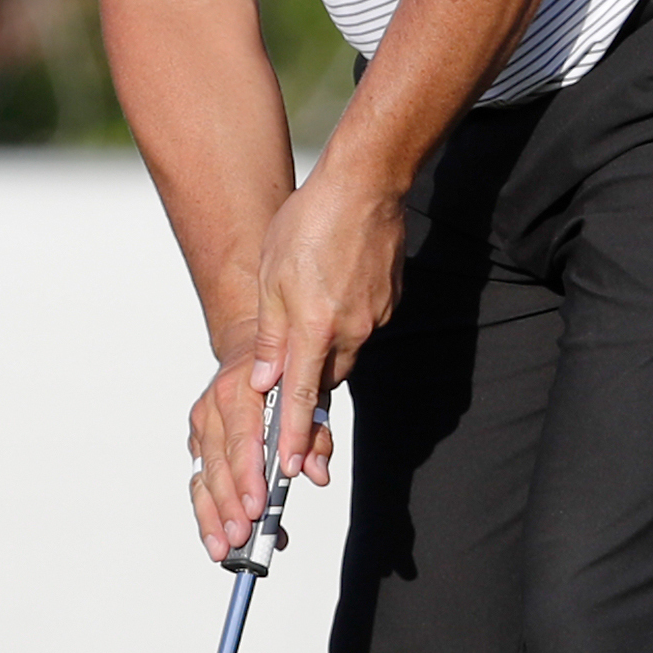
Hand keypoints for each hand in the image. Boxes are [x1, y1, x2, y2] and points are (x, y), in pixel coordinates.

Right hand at [186, 338, 339, 563]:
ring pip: (203, 478)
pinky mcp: (199, 442)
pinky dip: (210, 512)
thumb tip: (318, 472)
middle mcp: (215, 407)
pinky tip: (220, 538)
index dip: (249, 476)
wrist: (251, 349)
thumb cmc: (283, 374)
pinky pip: (200, 481)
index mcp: (242, 389)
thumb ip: (316, 434)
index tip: (258, 507)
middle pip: (218, 465)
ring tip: (225, 549)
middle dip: (229, 506)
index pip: (243, 438)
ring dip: (213, 516)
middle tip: (241, 537)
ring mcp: (202, 426)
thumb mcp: (311, 393)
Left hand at [252, 168, 401, 472]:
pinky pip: (363, 328)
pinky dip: (345, 325)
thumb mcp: (271, 276)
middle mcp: (350, 330)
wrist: (365, 184)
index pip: (302, 396)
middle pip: (327, 381)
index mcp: (314, 327)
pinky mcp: (390, 302)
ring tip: (309, 327)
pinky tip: (334, 295)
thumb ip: (269, 335)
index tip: (289, 468)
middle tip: (290, 405)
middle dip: (309, 396)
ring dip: (325, 355)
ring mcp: (375, 317)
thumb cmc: (310, 222)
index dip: (294, 436)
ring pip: (345, 354)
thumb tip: (262, 381)